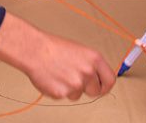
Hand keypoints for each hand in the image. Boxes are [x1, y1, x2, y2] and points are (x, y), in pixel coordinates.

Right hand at [0, 13, 114, 99]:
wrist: (35, 50)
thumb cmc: (54, 48)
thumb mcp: (80, 51)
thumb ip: (91, 65)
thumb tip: (97, 78)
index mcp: (94, 59)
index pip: (110, 80)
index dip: (105, 86)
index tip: (101, 87)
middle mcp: (88, 72)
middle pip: (95, 91)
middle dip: (86, 88)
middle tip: (74, 78)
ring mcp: (76, 84)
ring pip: (78, 95)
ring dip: (70, 88)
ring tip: (60, 73)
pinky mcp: (63, 93)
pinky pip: (65, 97)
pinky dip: (58, 90)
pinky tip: (53, 78)